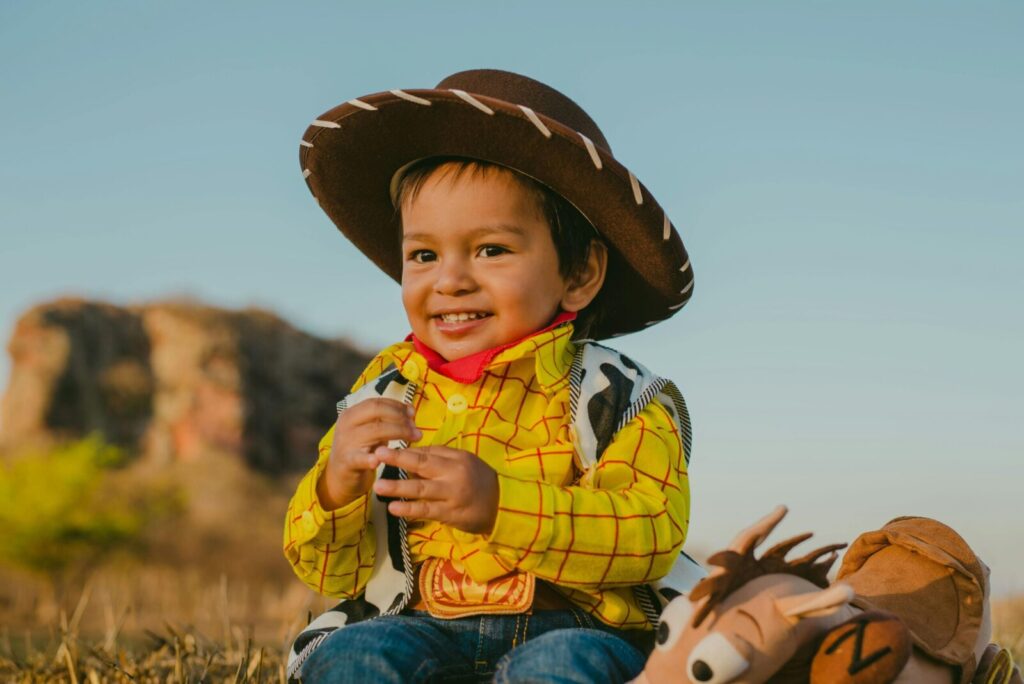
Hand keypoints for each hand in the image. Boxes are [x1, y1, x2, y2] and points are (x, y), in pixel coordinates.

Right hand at [317, 399, 420, 510]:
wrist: (339, 477)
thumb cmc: (361, 450)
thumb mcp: (371, 432)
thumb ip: (387, 421)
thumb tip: (411, 411)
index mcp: (352, 414)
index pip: (377, 402)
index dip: (397, 406)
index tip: (413, 413)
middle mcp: (347, 424)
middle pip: (377, 411)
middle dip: (401, 418)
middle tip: (416, 429)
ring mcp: (346, 442)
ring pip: (376, 430)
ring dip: (400, 432)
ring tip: (415, 439)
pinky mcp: (347, 462)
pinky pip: (360, 458)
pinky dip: (370, 459)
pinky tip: (379, 461)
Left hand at [371, 445, 498, 534]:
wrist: (502, 505)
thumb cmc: (478, 480)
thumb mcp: (463, 462)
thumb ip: (440, 457)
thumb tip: (412, 454)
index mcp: (456, 459)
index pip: (427, 452)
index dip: (405, 451)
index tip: (384, 447)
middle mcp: (453, 474)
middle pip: (422, 465)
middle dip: (398, 460)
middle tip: (377, 455)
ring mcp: (451, 495)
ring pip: (421, 490)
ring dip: (398, 488)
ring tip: (378, 487)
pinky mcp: (450, 514)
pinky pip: (426, 510)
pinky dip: (409, 509)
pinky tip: (394, 508)